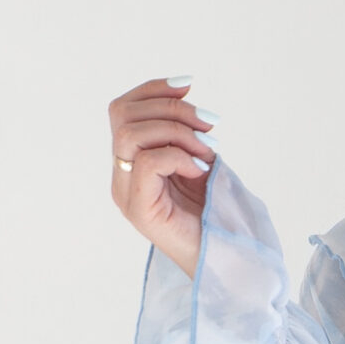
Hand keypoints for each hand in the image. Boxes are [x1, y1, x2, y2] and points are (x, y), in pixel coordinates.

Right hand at [108, 76, 215, 276]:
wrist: (223, 260)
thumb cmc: (213, 214)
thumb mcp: (199, 159)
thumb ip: (186, 130)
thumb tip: (185, 90)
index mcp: (131, 162)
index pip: (122, 109)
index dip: (153, 89)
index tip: (189, 84)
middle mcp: (121, 176)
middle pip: (122, 115)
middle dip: (171, 108)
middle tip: (209, 124)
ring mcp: (126, 194)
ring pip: (130, 134)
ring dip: (177, 131)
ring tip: (207, 149)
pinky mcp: (140, 210)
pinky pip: (148, 162)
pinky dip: (179, 156)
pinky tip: (201, 170)